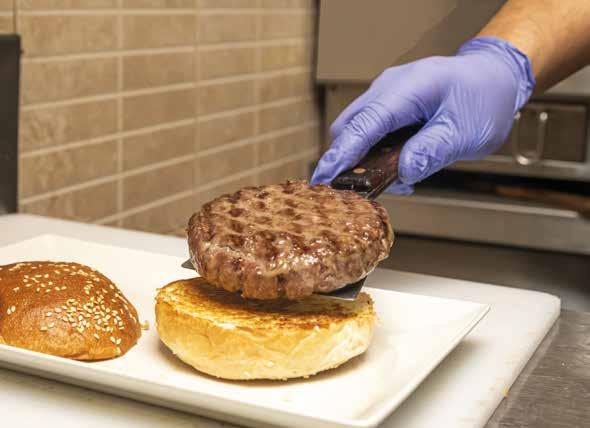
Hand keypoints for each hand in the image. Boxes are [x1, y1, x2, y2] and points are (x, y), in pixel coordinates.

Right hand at [311, 37, 534, 193]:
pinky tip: (395, 169)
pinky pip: (370, 130)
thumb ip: (433, 151)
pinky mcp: (389, 105)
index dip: (342, 154)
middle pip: (349, 126)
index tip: (325, 178)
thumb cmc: (485, 97)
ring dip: (363, 159)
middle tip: (355, 192)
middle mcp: (390, 87)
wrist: (495, 76)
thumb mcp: (467, 131)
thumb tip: (404, 173)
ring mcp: (387, 94)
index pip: (364, 124)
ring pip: (357, 129)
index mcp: (409, 89)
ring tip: (387, 182)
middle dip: (346, 160)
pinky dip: (374, 153)